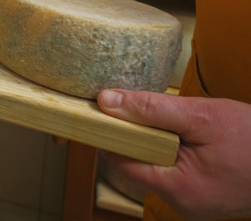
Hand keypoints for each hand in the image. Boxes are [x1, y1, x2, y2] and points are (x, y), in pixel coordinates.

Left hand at [98, 89, 250, 219]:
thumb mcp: (202, 116)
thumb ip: (152, 109)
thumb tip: (106, 101)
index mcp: (178, 189)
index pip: (119, 161)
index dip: (109, 133)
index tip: (101, 108)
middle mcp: (181, 203)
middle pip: (135, 164)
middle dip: (135, 135)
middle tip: (140, 106)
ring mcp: (192, 202)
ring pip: (154, 166)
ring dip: (155, 140)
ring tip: (174, 121)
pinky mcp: (201, 195)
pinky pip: (173, 170)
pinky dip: (172, 150)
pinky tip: (187, 135)